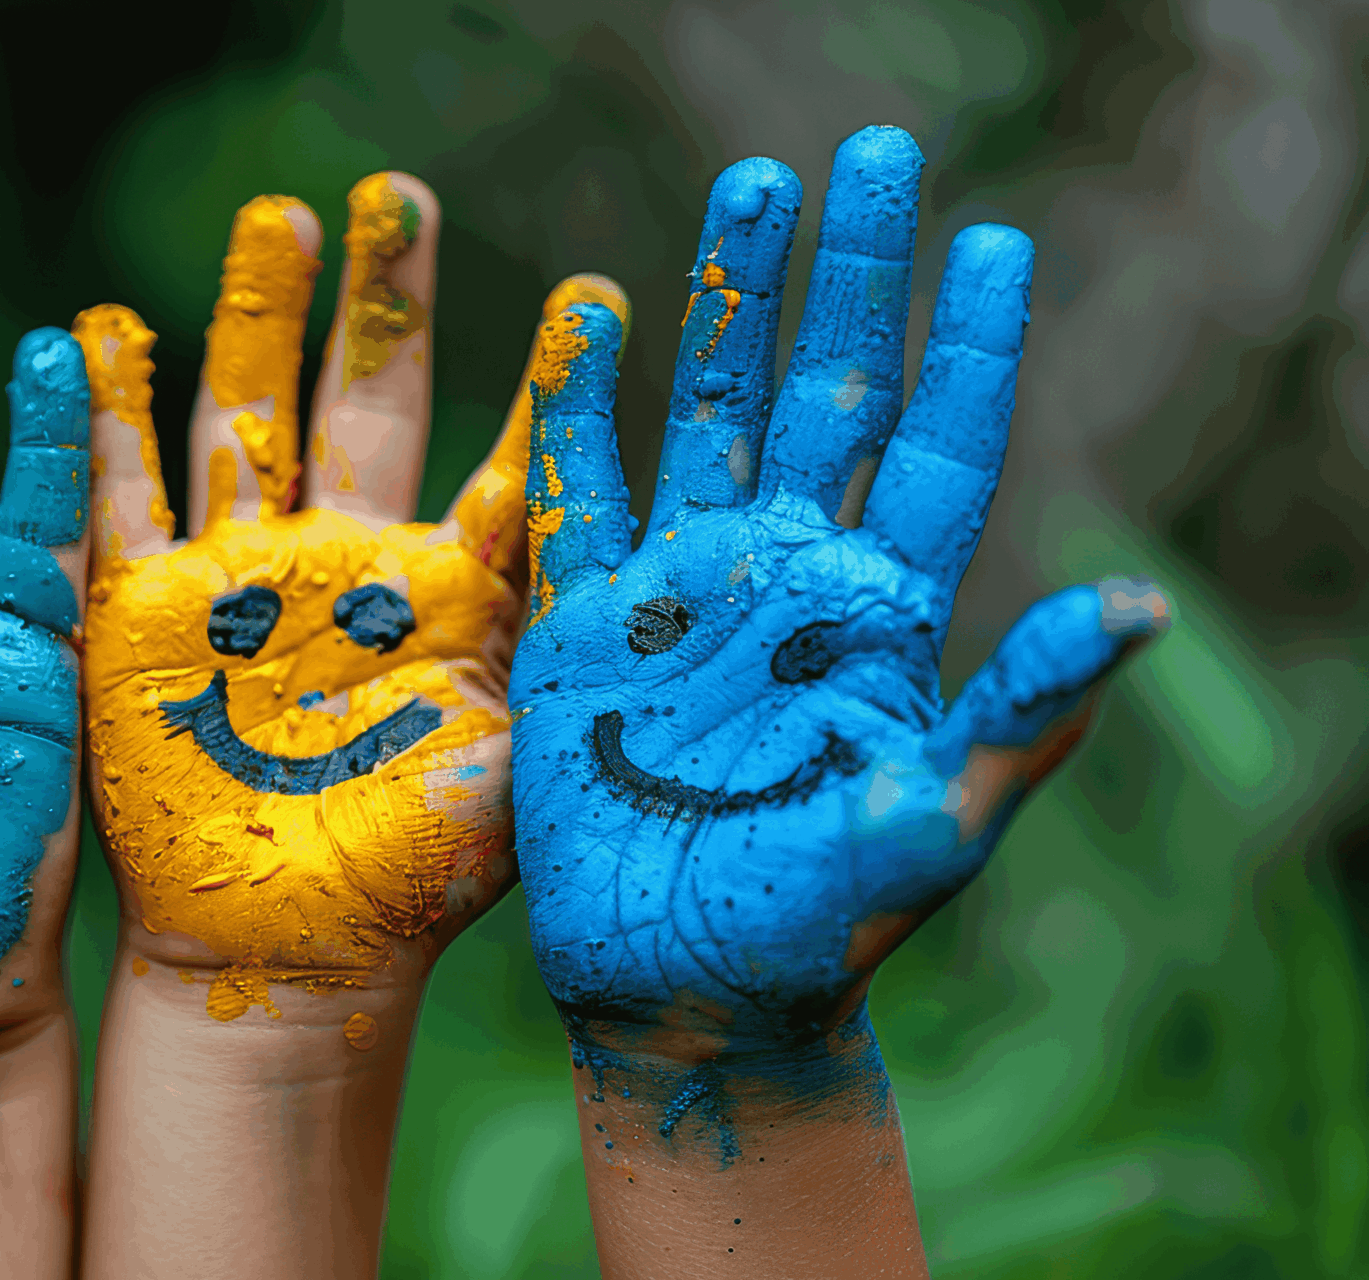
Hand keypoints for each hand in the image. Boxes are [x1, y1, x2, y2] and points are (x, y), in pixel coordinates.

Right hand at [80, 174, 606, 1021]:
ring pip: (242, 416)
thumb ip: (568, 656)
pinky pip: (110, 501)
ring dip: (253, 318)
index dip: (549, 382)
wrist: (288, 948)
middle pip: (360, 398)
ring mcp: (239, 579)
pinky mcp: (140, 616)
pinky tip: (92, 331)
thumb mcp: (515, 756)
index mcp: (442, 594)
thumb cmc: (414, 877)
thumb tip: (683, 576)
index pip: (506, 463)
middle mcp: (341, 563)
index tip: (600, 293)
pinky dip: (98, 421)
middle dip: (378, 300)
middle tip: (399, 196)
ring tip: (277, 217)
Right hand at [510, 128, 1169, 1144]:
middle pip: (832, 393)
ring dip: (731, 301)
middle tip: (875, 155)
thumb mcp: (933, 827)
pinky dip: (580, 409)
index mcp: (882, 617)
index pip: (940, 449)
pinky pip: (580, 492)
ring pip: (713, 411)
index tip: (998, 241)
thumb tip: (1140, 606)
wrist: (679, 986)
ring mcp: (687, 591)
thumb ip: (1020, 717)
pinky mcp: (588, 622)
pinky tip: (588, 317)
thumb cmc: (816, 927)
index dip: (970, 348)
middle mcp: (790, 578)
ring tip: (755, 187)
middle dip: (854, 276)